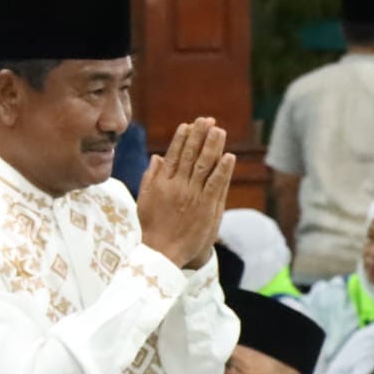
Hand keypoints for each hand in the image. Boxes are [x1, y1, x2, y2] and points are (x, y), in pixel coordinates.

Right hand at [137, 118, 236, 268]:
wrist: (162, 253)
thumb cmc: (153, 228)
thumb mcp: (144, 200)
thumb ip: (150, 177)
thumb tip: (157, 157)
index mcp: (161, 183)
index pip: (173, 154)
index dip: (182, 138)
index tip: (189, 125)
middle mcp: (177, 186)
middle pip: (189, 155)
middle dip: (199, 135)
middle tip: (207, 120)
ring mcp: (192, 196)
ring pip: (203, 165)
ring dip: (212, 146)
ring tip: (219, 130)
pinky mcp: (206, 207)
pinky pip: (216, 184)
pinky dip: (222, 169)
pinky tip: (229, 156)